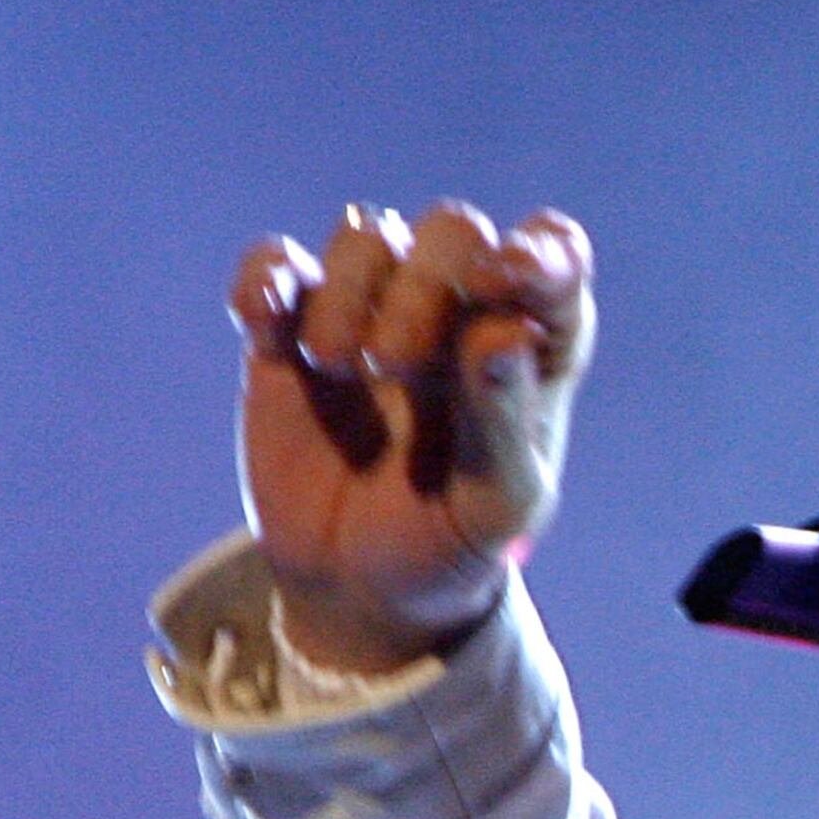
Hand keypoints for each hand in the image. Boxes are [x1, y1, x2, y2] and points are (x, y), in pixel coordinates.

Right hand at [230, 202, 594, 672]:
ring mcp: (375, 311)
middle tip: (398, 369)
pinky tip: (266, 328)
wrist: (360, 589)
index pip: (553, 255)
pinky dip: (267, 277)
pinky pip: (277, 263)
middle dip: (425, 286)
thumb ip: (503, 420)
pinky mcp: (294, 329)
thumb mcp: (497, 508)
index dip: (535, 250)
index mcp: (533, 343)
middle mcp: (460, 310)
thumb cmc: (452, 545)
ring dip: (352, 292)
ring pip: (368, 233)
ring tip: (340, 369)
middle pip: (453, 230)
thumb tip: (502, 327)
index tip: (500, 280)